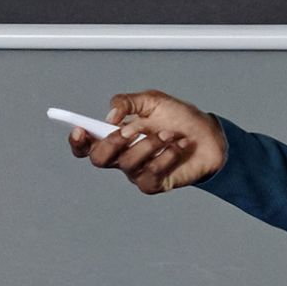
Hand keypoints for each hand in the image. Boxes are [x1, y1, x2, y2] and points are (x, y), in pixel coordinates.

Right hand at [82, 92, 228, 195]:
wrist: (209, 137)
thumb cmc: (179, 119)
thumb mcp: (153, 101)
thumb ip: (128, 102)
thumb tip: (111, 115)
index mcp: (116, 136)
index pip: (87, 144)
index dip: (77, 141)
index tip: (79, 129)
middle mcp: (122, 156)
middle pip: (99, 159)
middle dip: (113, 143)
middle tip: (132, 131)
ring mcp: (136, 172)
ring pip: (128, 163)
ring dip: (149, 145)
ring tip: (169, 134)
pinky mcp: (153, 184)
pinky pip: (150, 175)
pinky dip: (165, 158)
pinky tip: (178, 148)